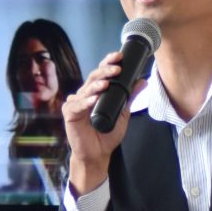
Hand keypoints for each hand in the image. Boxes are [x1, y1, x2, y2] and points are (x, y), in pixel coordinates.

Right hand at [61, 50, 148, 196]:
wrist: (97, 154)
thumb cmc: (107, 135)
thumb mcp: (123, 114)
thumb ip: (129, 97)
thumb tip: (142, 81)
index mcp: (96, 92)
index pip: (101, 74)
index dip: (108, 63)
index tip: (119, 56)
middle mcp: (84, 95)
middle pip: (93, 77)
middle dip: (105, 71)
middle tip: (116, 68)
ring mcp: (76, 104)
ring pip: (85, 89)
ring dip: (96, 85)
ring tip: (107, 84)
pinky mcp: (69, 115)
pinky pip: (77, 106)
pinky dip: (86, 102)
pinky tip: (93, 100)